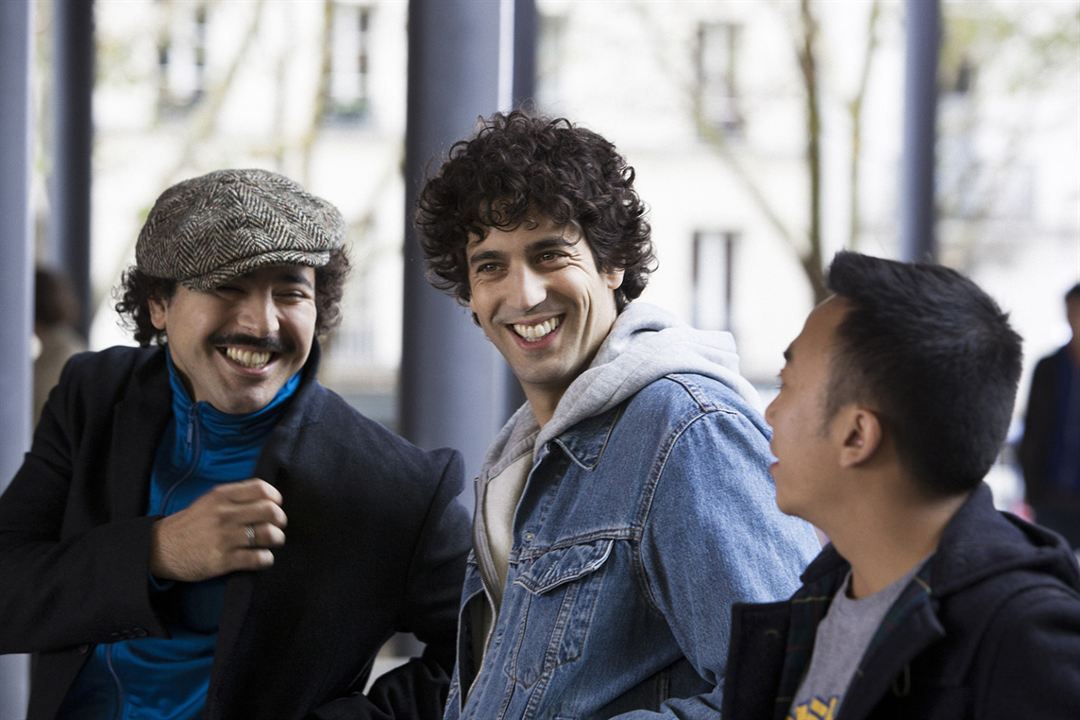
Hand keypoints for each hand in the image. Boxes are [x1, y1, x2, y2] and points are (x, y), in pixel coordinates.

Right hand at [149, 478, 286, 581]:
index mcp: (221, 496)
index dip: (275, 497)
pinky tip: (263, 558)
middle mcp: (224, 514)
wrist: (160, 549)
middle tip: (278, 525)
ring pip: (267, 535)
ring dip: (277, 539)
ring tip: (273, 541)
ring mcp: (224, 538)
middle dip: (280, 519)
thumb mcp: (208, 502)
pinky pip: (257, 558)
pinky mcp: (222, 560)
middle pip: (269, 511)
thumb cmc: (190, 524)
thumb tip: (267, 500)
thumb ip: (234, 498)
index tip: (275, 505)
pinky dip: (266, 559)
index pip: (260, 488)